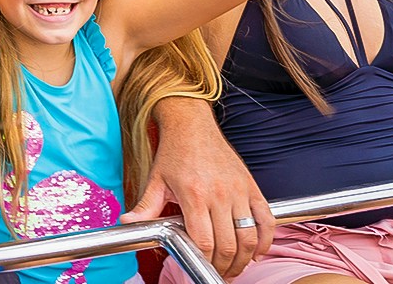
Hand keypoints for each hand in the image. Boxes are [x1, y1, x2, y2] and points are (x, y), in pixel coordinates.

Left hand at [124, 101, 274, 277]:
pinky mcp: (250, 186)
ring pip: (248, 236)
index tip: (199, 269)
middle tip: (217, 273)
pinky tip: (257, 252)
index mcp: (194, 196)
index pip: (204, 242)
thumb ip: (145, 206)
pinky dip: (266, 240)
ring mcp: (238, 191)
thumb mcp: (155, 180)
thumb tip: (126, 223)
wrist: (192, 124)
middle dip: (223, 266)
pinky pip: (266, 219)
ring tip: (234, 267)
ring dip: (243, 259)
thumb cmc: (174, 152)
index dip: (203, 262)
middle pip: (227, 245)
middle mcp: (219, 194)